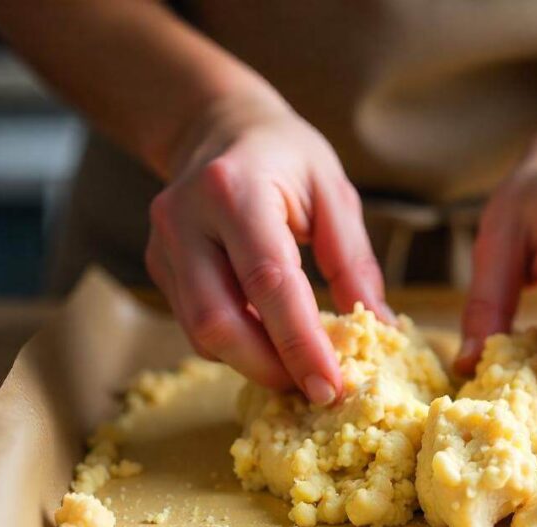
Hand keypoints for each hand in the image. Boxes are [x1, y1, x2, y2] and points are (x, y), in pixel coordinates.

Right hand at [145, 96, 391, 403]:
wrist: (219, 127)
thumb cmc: (286, 155)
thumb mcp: (334, 193)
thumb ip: (353, 261)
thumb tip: (379, 328)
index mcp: (234, 190)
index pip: (268, 281)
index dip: (299, 342)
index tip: (330, 386)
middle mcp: (185, 218)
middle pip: (218, 321)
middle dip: (270, 367)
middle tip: (316, 389)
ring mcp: (163, 244)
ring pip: (199, 333)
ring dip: (252, 363)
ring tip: (298, 369)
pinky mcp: (156, 266)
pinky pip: (193, 325)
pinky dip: (235, 346)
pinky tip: (268, 342)